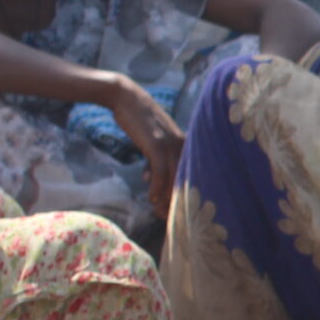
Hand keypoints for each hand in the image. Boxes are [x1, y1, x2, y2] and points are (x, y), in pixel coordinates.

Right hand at [109, 76, 185, 215]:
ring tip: (161, 216)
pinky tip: (152, 199)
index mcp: (187, 145)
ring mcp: (172, 144)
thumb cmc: (139, 120)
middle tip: (173, 221)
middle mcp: (185, 145)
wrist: (126, 98)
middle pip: (187, 180)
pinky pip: (160, 171)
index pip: (193, 175)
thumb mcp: (151, 141)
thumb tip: (150, 179)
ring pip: (175, 179)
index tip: (182, 213)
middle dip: (180, 203)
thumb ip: (155, 160)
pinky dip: (157, 187)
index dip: (188, 195)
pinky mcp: (157, 144)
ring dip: (168, 199)